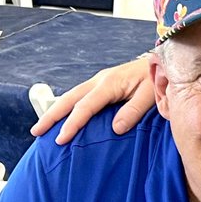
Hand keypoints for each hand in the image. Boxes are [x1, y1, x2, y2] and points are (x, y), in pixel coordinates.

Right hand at [30, 55, 153, 143]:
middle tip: (36, 132)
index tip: (61, 139)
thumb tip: (115, 128)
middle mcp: (100, 80)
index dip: (71, 124)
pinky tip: (64, 117)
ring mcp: (100, 81)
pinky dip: (68, 107)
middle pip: (69, 99)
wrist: (163, 62)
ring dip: (56, 111)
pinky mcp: (104, 84)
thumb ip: (133, 111)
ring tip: (42, 126)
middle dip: (51, 116)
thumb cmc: (158, 78)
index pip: (85, 107)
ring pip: (72, 96)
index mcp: (109, 84)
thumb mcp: (150, 96)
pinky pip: (80, 96)